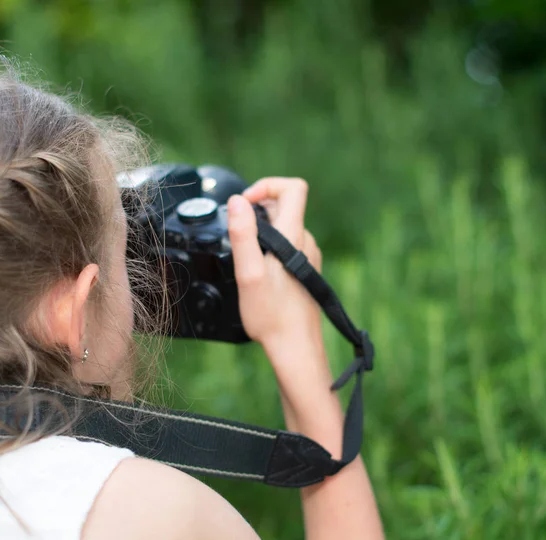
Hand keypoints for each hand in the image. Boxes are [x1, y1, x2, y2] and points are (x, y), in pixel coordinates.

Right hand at [227, 177, 322, 353]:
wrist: (295, 347)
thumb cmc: (271, 315)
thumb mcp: (249, 273)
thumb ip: (243, 234)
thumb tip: (237, 201)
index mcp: (294, 236)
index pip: (293, 187)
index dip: (266, 186)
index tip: (245, 205)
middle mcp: (306, 242)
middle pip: (285, 206)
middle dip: (258, 212)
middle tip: (239, 236)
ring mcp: (308, 257)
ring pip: (284, 228)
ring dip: (263, 232)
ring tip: (247, 259)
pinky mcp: (305, 271)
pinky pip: (287, 246)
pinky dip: (270, 249)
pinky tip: (260, 273)